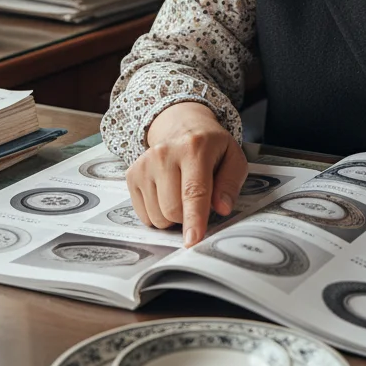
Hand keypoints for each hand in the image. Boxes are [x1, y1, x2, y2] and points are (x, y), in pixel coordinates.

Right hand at [125, 101, 247, 246]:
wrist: (182, 126)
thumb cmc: (211, 148)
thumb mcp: (233, 158)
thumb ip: (231, 183)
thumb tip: (222, 208)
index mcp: (194, 148)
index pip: (193, 191)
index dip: (194, 218)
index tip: (192, 239)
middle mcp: (164, 154)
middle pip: (172, 210)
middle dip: (187, 217)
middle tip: (197, 201)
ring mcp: (144, 164)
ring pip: (157, 216)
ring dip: (172, 217)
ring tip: (181, 194)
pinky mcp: (132, 174)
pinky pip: (144, 215)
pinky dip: (157, 214)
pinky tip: (166, 194)